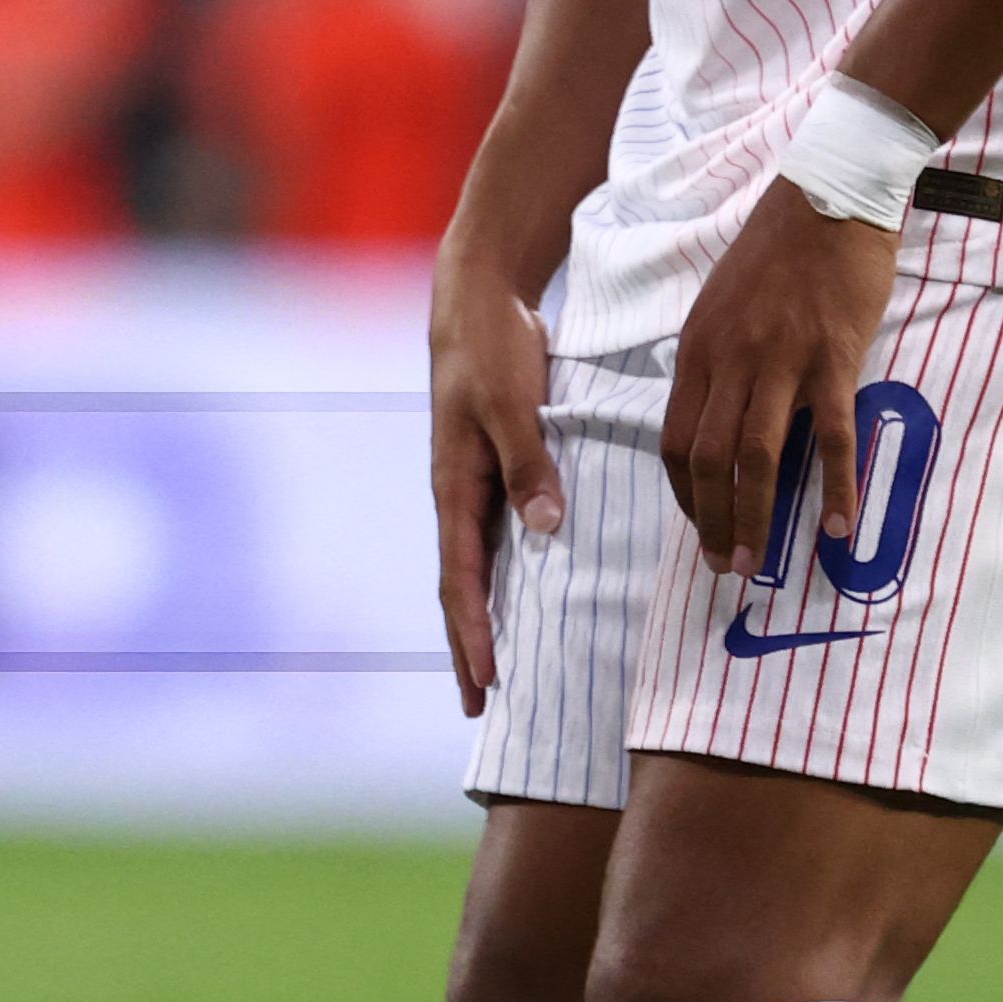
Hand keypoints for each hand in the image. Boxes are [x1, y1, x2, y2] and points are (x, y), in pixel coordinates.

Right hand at [428, 235, 563, 718]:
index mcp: (455, 484)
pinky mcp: (497, 466)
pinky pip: (500, 536)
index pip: (461, 578)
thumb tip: (547, 531)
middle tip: (481, 707)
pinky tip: (531, 597)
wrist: (478, 293)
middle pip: (462, 585)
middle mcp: (461, 493)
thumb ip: (529, 464)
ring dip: (486, 619)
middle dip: (468, 647)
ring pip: (480, 565)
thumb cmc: (490, 345)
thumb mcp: (511, 402)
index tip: (485, 685)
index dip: (471, 634)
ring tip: (501, 670)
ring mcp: (476, 481)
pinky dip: (507, 578)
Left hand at [658, 184, 897, 576]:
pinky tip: (838, 526)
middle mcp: (729, 359)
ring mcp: (781, 360)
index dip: (682, 492)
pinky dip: (834, 486)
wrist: (828, 196)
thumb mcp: (720, 303)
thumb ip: (714, 359)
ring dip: (755, 516)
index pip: (673, 437)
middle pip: (707, 457)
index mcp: (697, 348)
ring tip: (760, 561)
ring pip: (757, 456)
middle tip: (725, 565)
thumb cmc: (776, 251)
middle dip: (711, 518)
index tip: (698, 525)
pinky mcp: (833, 358)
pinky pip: (832, 436)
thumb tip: (711, 414)